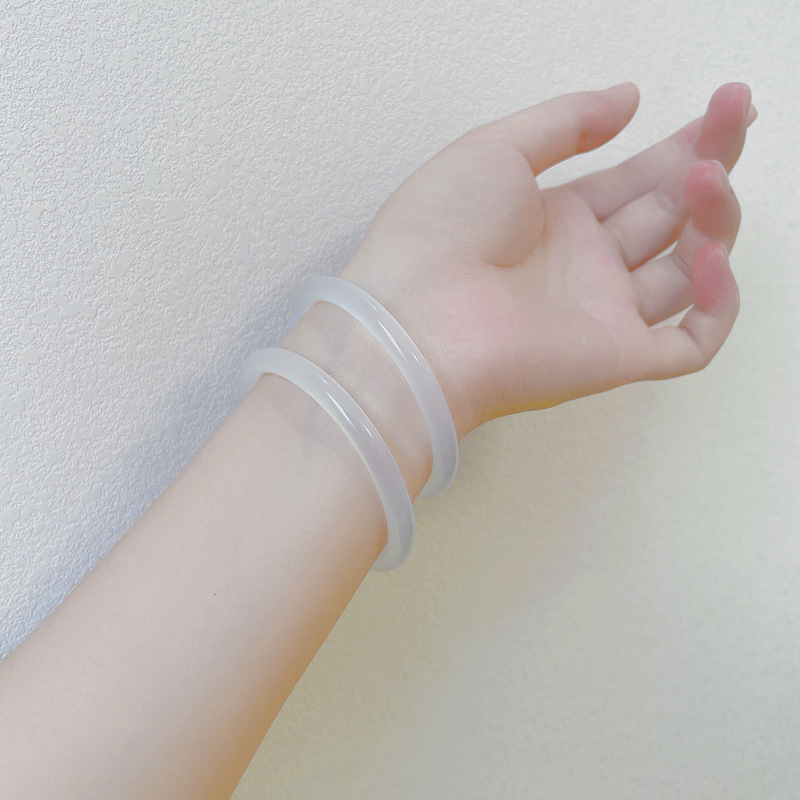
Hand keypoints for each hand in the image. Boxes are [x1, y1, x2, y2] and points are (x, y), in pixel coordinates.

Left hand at [340, 83, 754, 438]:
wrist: (414, 320)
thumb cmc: (437, 230)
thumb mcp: (495, 150)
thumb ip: (565, 121)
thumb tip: (629, 97)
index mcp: (554, 220)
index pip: (635, 181)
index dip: (680, 144)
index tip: (722, 105)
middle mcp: (584, 266)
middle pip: (666, 216)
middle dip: (707, 162)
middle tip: (736, 111)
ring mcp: (602, 313)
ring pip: (686, 271)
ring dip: (713, 218)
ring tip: (708, 174)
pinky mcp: (617, 358)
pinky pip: (690, 342)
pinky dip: (715, 301)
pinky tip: (706, 253)